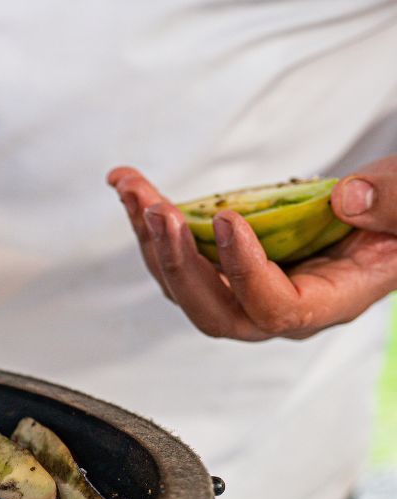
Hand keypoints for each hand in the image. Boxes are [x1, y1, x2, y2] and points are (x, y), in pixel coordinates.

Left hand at [107, 159, 396, 340]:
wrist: (387, 219)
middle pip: (212, 310)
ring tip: (134, 189)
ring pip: (184, 284)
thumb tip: (347, 198)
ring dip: (153, 236)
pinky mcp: (222, 268)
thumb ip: (391, 204)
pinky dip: (152, 221)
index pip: (273, 309)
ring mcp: (243, 291)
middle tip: (158, 212)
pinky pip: (179, 255)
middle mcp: (274, 309)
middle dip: (179, 262)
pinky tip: (130, 185)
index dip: (244, 272)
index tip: (226, 219)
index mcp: (325, 303)